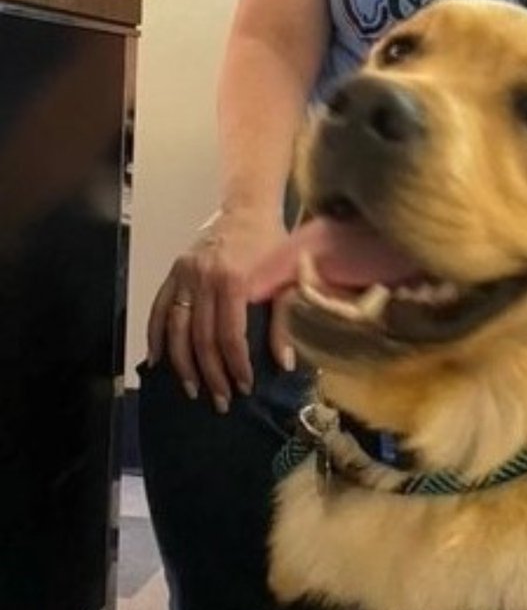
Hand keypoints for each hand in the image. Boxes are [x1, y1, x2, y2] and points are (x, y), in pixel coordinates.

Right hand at [146, 208, 290, 410]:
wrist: (248, 209)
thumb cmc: (274, 244)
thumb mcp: (287, 278)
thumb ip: (285, 320)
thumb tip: (284, 364)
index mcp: (234, 279)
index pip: (230, 335)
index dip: (236, 365)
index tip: (244, 387)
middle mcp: (204, 277)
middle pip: (201, 337)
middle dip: (211, 373)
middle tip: (221, 400)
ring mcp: (184, 273)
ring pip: (176, 328)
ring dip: (182, 364)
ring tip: (192, 390)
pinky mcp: (174, 270)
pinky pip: (159, 308)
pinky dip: (155, 336)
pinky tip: (156, 361)